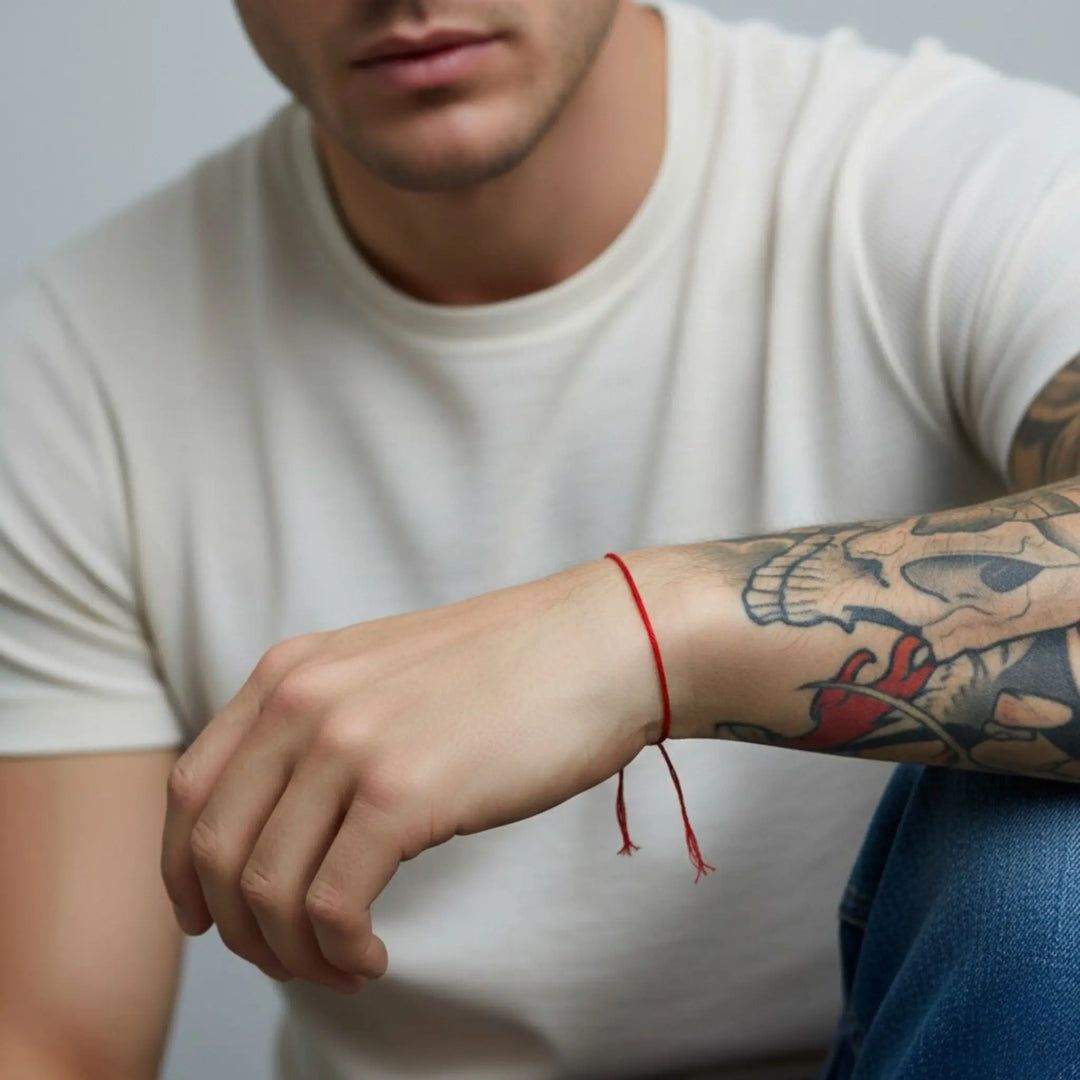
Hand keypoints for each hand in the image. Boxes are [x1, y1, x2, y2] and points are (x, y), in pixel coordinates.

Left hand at [160, 554, 679, 992]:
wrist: (601, 642)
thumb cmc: (510, 667)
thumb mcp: (385, 672)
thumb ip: (323, 721)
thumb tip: (288, 817)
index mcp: (290, 671)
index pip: (190, 787)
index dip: (182, 870)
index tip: (213, 917)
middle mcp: (302, 701)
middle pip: (214, 848)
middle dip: (240, 928)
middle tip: (289, 959)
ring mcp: (348, 745)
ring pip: (266, 889)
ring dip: (292, 952)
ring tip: (341, 964)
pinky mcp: (402, 793)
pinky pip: (331, 907)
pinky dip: (340, 951)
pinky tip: (373, 954)